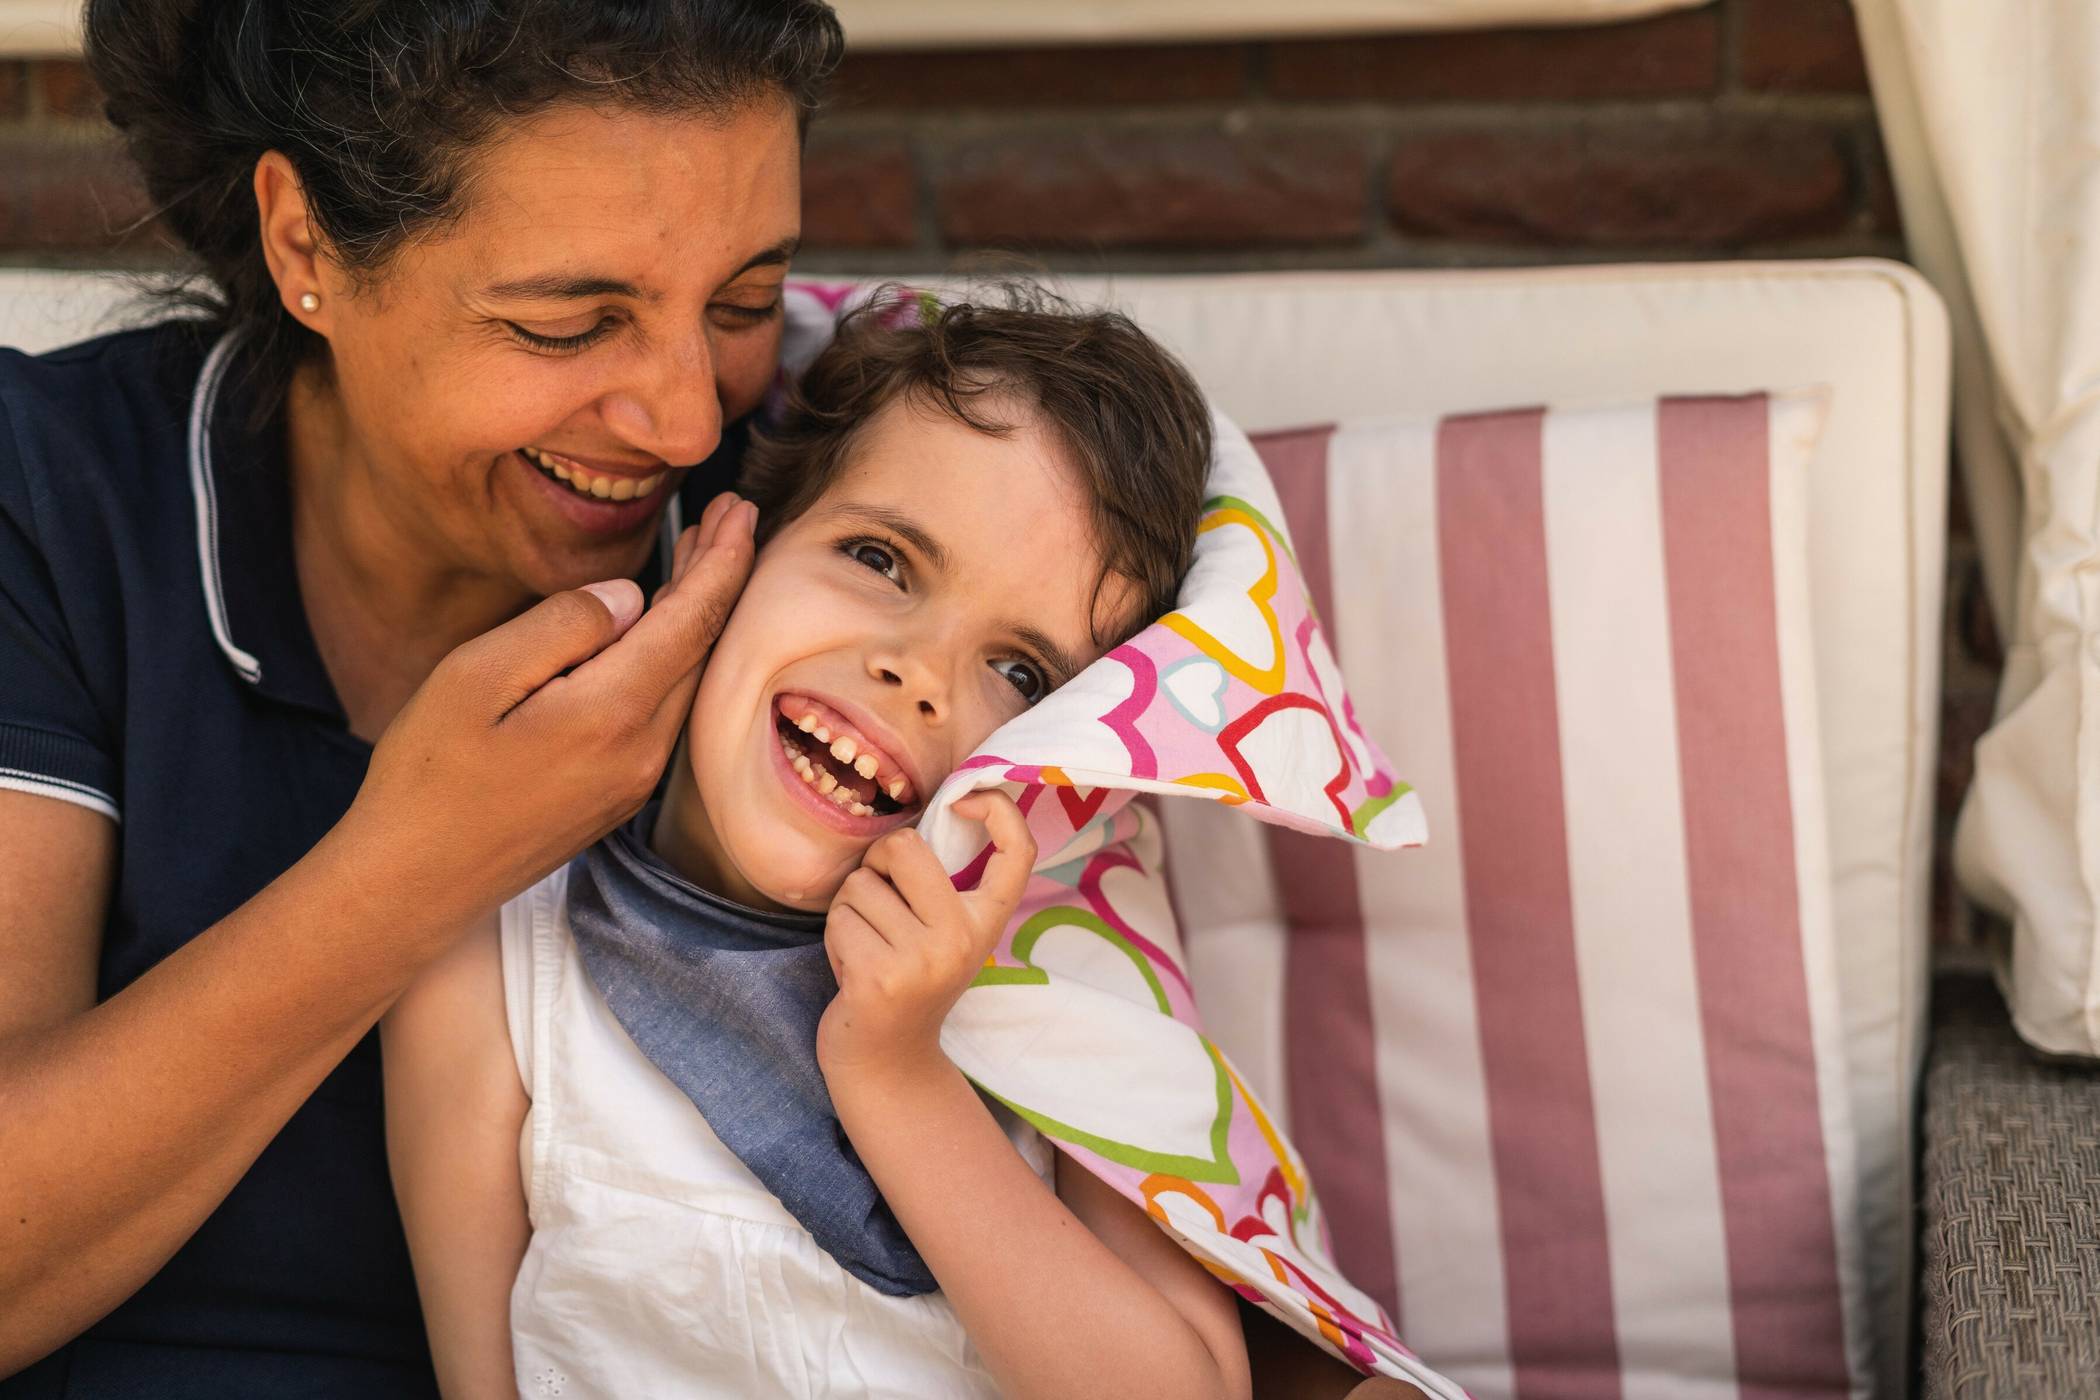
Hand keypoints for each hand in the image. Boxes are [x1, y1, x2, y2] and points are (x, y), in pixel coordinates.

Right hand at [340, 491, 758, 936]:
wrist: (414, 882)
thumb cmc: (428, 776)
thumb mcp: (475, 676)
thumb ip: (561, 626)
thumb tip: (630, 597)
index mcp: (613, 712)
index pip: (692, 619)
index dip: (722, 559)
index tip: (740, 509)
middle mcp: (643, 750)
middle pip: (702, 647)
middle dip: (718, 578)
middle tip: (729, 518)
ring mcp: (635, 778)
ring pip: (688, 680)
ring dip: (698, 617)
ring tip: (701, 559)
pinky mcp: (618, 793)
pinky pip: (665, 710)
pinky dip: (674, 659)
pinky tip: (658, 631)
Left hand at [817, 792, 1035, 1085]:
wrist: (887, 1061)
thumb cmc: (906, 978)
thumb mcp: (942, 931)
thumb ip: (939, 882)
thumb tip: (921, 812)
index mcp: (986, 921)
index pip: (1018, 851)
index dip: (999, 809)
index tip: (967, 801)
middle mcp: (963, 939)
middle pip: (903, 847)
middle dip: (875, 865)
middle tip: (880, 905)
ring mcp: (922, 960)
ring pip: (859, 885)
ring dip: (849, 912)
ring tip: (868, 949)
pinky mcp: (879, 978)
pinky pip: (839, 920)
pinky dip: (835, 939)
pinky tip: (854, 972)